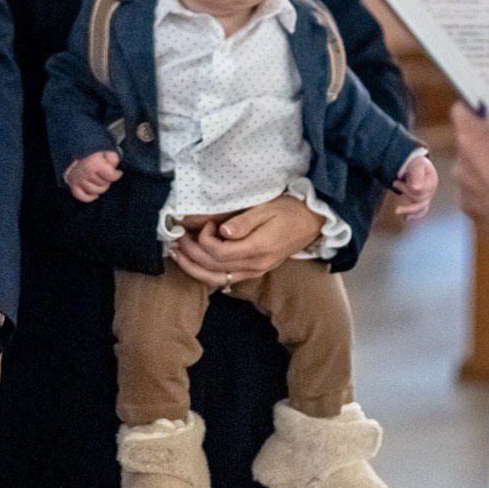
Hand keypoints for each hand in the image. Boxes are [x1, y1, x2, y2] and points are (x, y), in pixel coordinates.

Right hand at [64, 150, 123, 202]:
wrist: (75, 150)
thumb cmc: (94, 153)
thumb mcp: (106, 151)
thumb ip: (113, 158)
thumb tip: (116, 171)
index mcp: (93, 164)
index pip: (111, 176)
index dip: (117, 174)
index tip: (118, 172)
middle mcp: (85, 173)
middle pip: (103, 185)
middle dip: (107, 181)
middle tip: (106, 174)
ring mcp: (78, 180)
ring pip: (95, 192)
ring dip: (100, 188)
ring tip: (101, 181)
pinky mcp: (73, 185)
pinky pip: (82, 197)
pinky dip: (89, 197)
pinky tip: (94, 194)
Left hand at [168, 194, 324, 290]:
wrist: (312, 223)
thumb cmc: (289, 211)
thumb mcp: (268, 208)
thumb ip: (244, 221)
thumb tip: (222, 230)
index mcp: (257, 248)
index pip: (219, 252)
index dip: (204, 239)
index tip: (206, 223)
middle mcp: (254, 265)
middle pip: (213, 268)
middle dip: (190, 254)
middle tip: (176, 239)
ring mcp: (254, 272)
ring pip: (216, 279)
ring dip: (193, 268)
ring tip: (176, 255)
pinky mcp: (254, 272)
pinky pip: (225, 279)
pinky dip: (206, 273)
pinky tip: (195, 264)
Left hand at [390, 152, 439, 222]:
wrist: (415, 165)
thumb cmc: (415, 164)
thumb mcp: (416, 164)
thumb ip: (417, 174)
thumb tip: (416, 188)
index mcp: (432, 181)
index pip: (420, 191)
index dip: (407, 188)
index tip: (396, 181)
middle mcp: (431, 191)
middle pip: (419, 199)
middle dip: (405, 191)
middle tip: (395, 183)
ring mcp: (427, 197)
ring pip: (420, 207)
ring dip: (408, 209)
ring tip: (397, 210)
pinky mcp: (422, 202)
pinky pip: (421, 211)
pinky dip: (414, 215)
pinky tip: (406, 218)